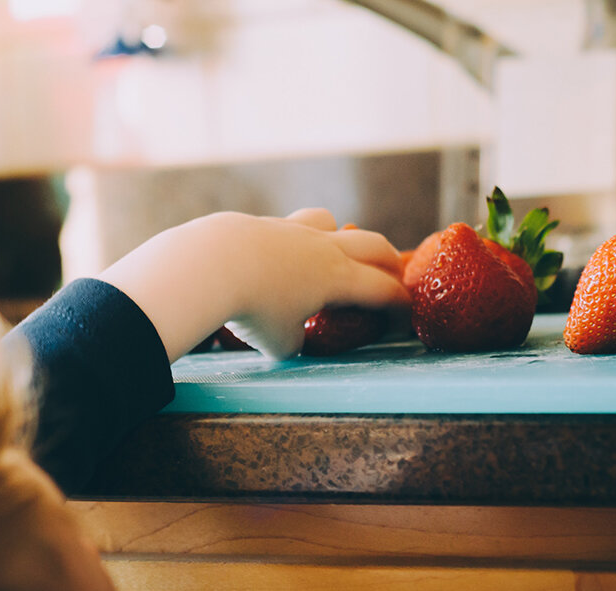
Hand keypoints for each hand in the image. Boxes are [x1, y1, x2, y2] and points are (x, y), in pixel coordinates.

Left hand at [98, 208, 409, 359]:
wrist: (210, 265)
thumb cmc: (252, 309)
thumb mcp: (279, 343)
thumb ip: (294, 340)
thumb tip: (291, 337)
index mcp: (339, 278)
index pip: (383, 289)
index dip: (400, 304)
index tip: (405, 316)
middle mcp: (323, 248)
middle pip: (372, 244)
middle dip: (388, 261)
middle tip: (393, 275)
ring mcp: (292, 230)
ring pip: (330, 222)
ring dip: (341, 236)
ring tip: (334, 252)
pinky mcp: (261, 224)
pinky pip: (289, 227)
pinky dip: (294, 241)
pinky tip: (278, 256)